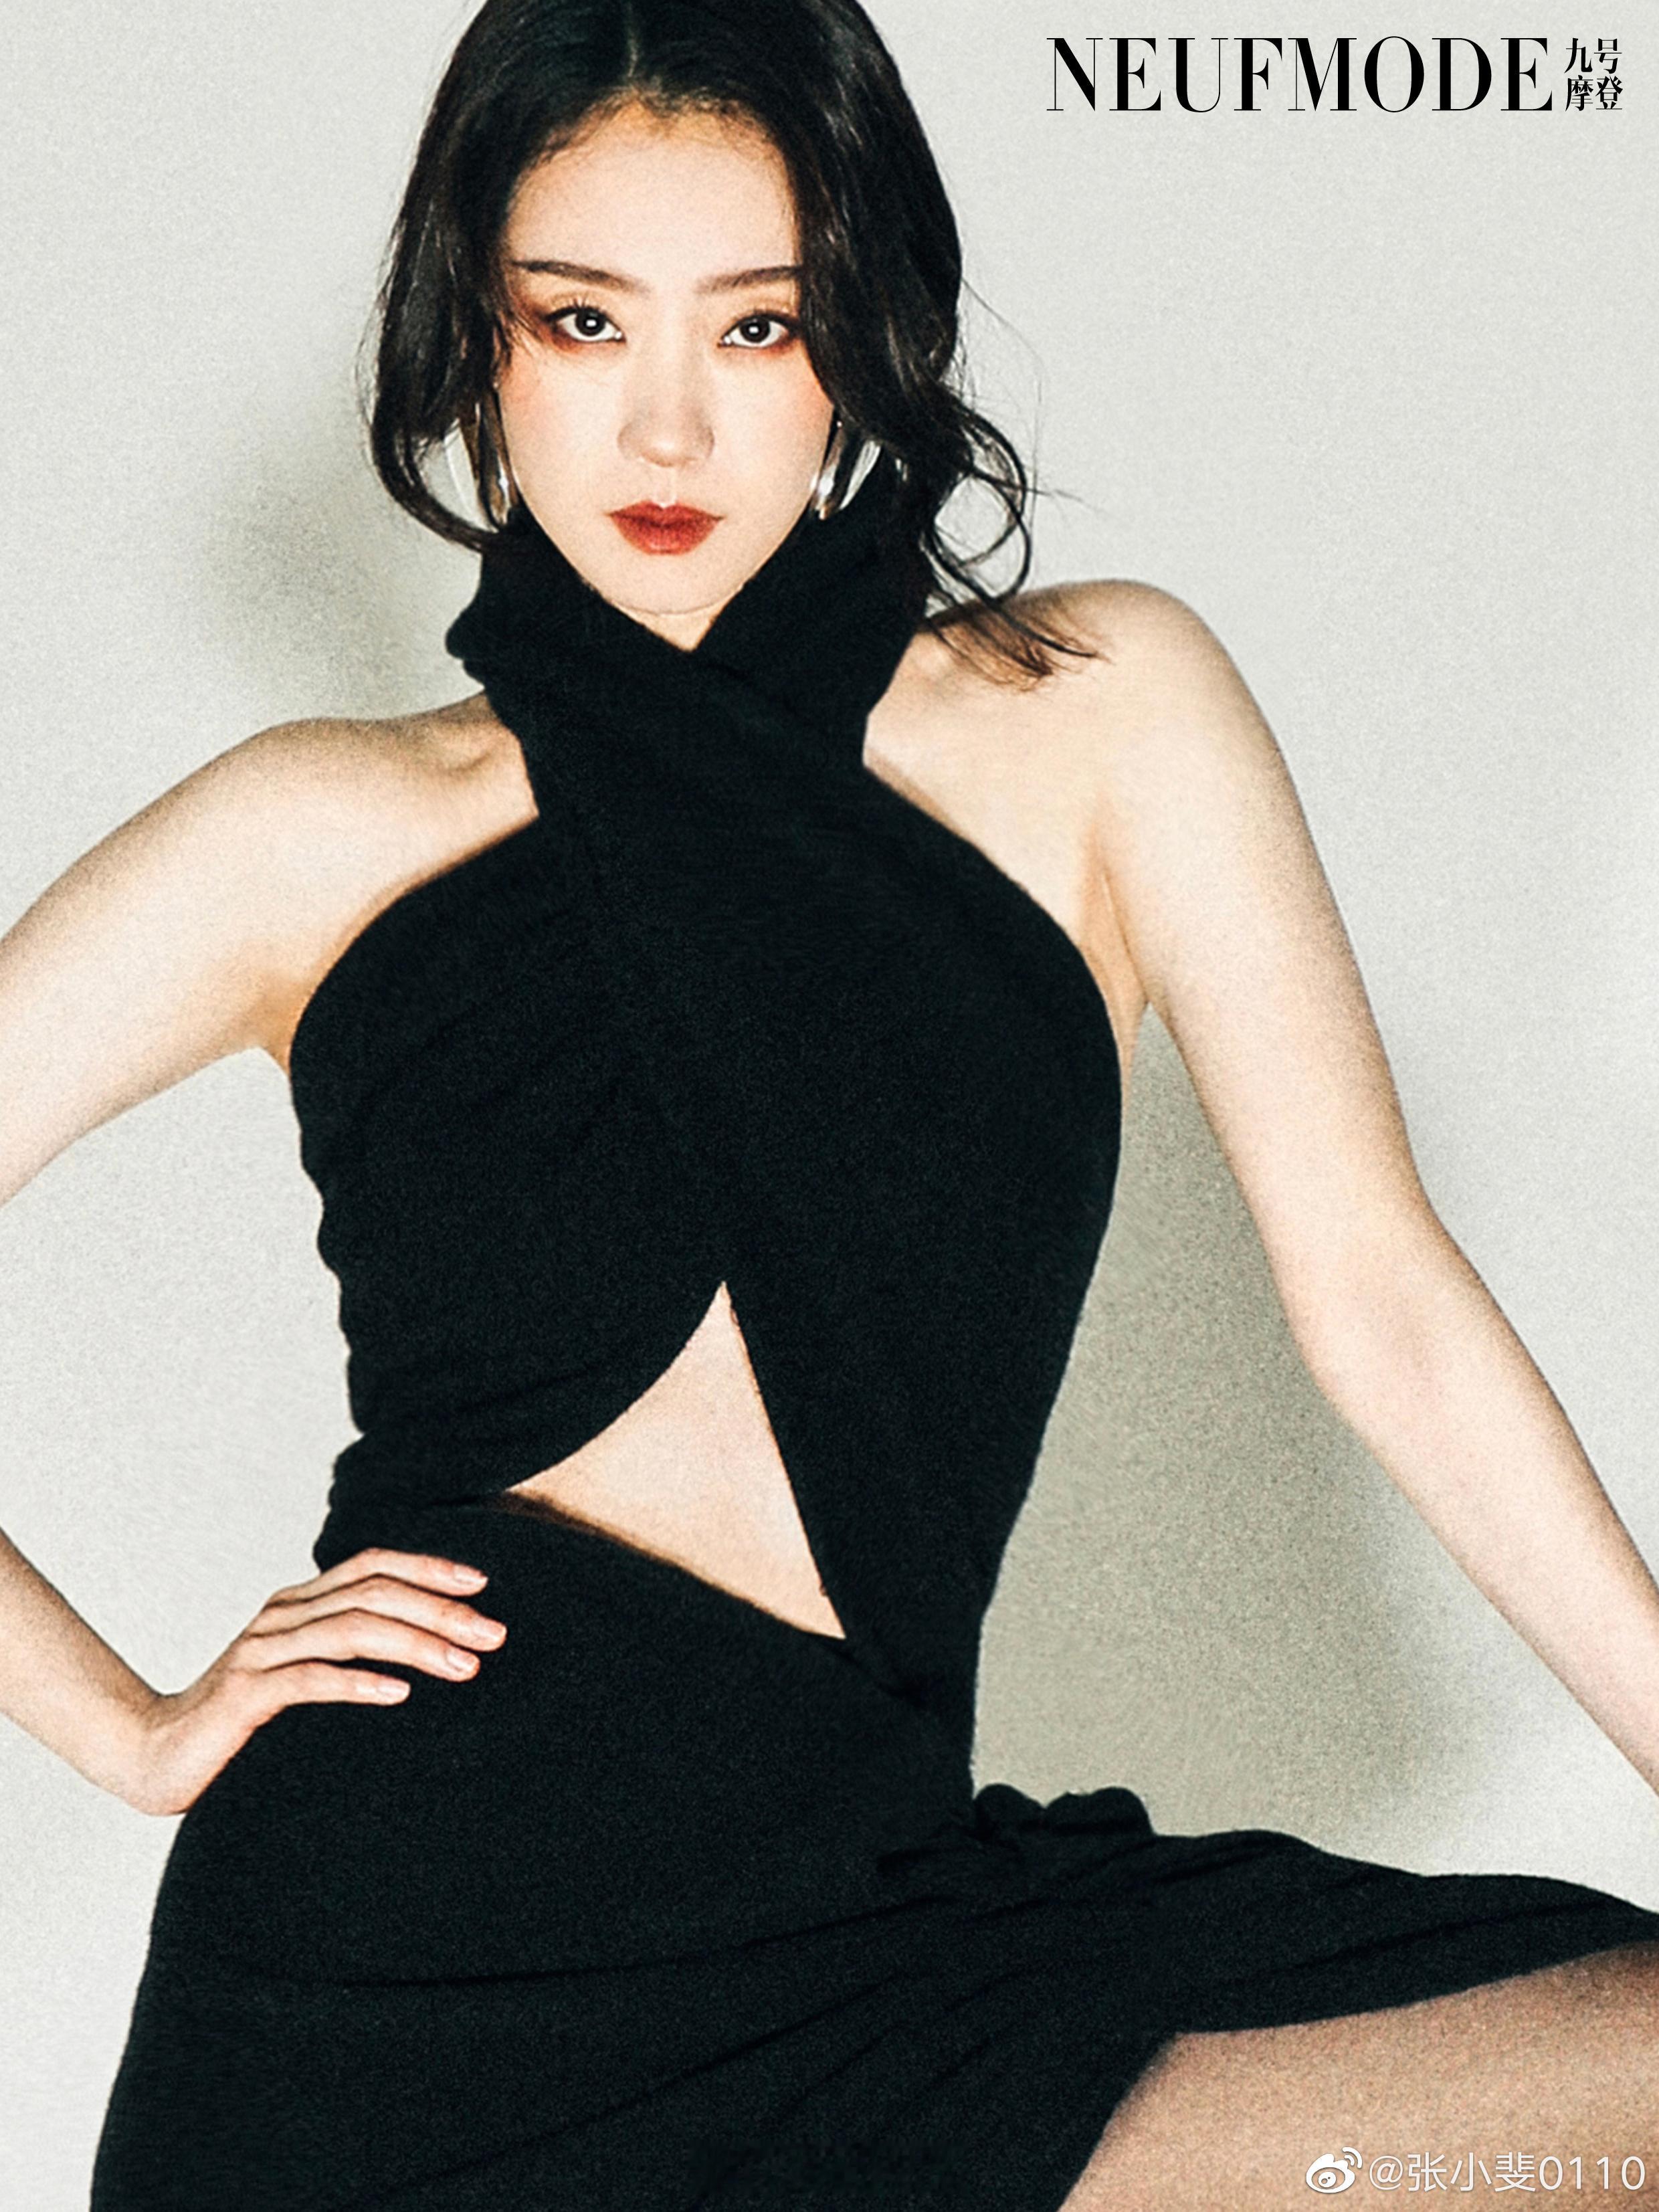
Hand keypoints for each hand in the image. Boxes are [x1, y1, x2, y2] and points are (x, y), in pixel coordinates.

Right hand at [117, 1548, 506, 1815]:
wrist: (154, 1755)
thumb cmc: (240, 1722)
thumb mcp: (300, 1675)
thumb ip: (345, 1654)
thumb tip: (425, 1654)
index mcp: (298, 1604)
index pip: (372, 1566)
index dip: (428, 1568)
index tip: (481, 1583)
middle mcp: (282, 1615)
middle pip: (374, 1594)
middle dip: (440, 1610)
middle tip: (492, 1634)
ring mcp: (261, 1650)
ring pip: (352, 1630)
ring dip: (415, 1644)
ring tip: (463, 1666)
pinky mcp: (245, 1693)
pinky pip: (311, 1680)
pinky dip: (359, 1683)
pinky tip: (398, 1694)